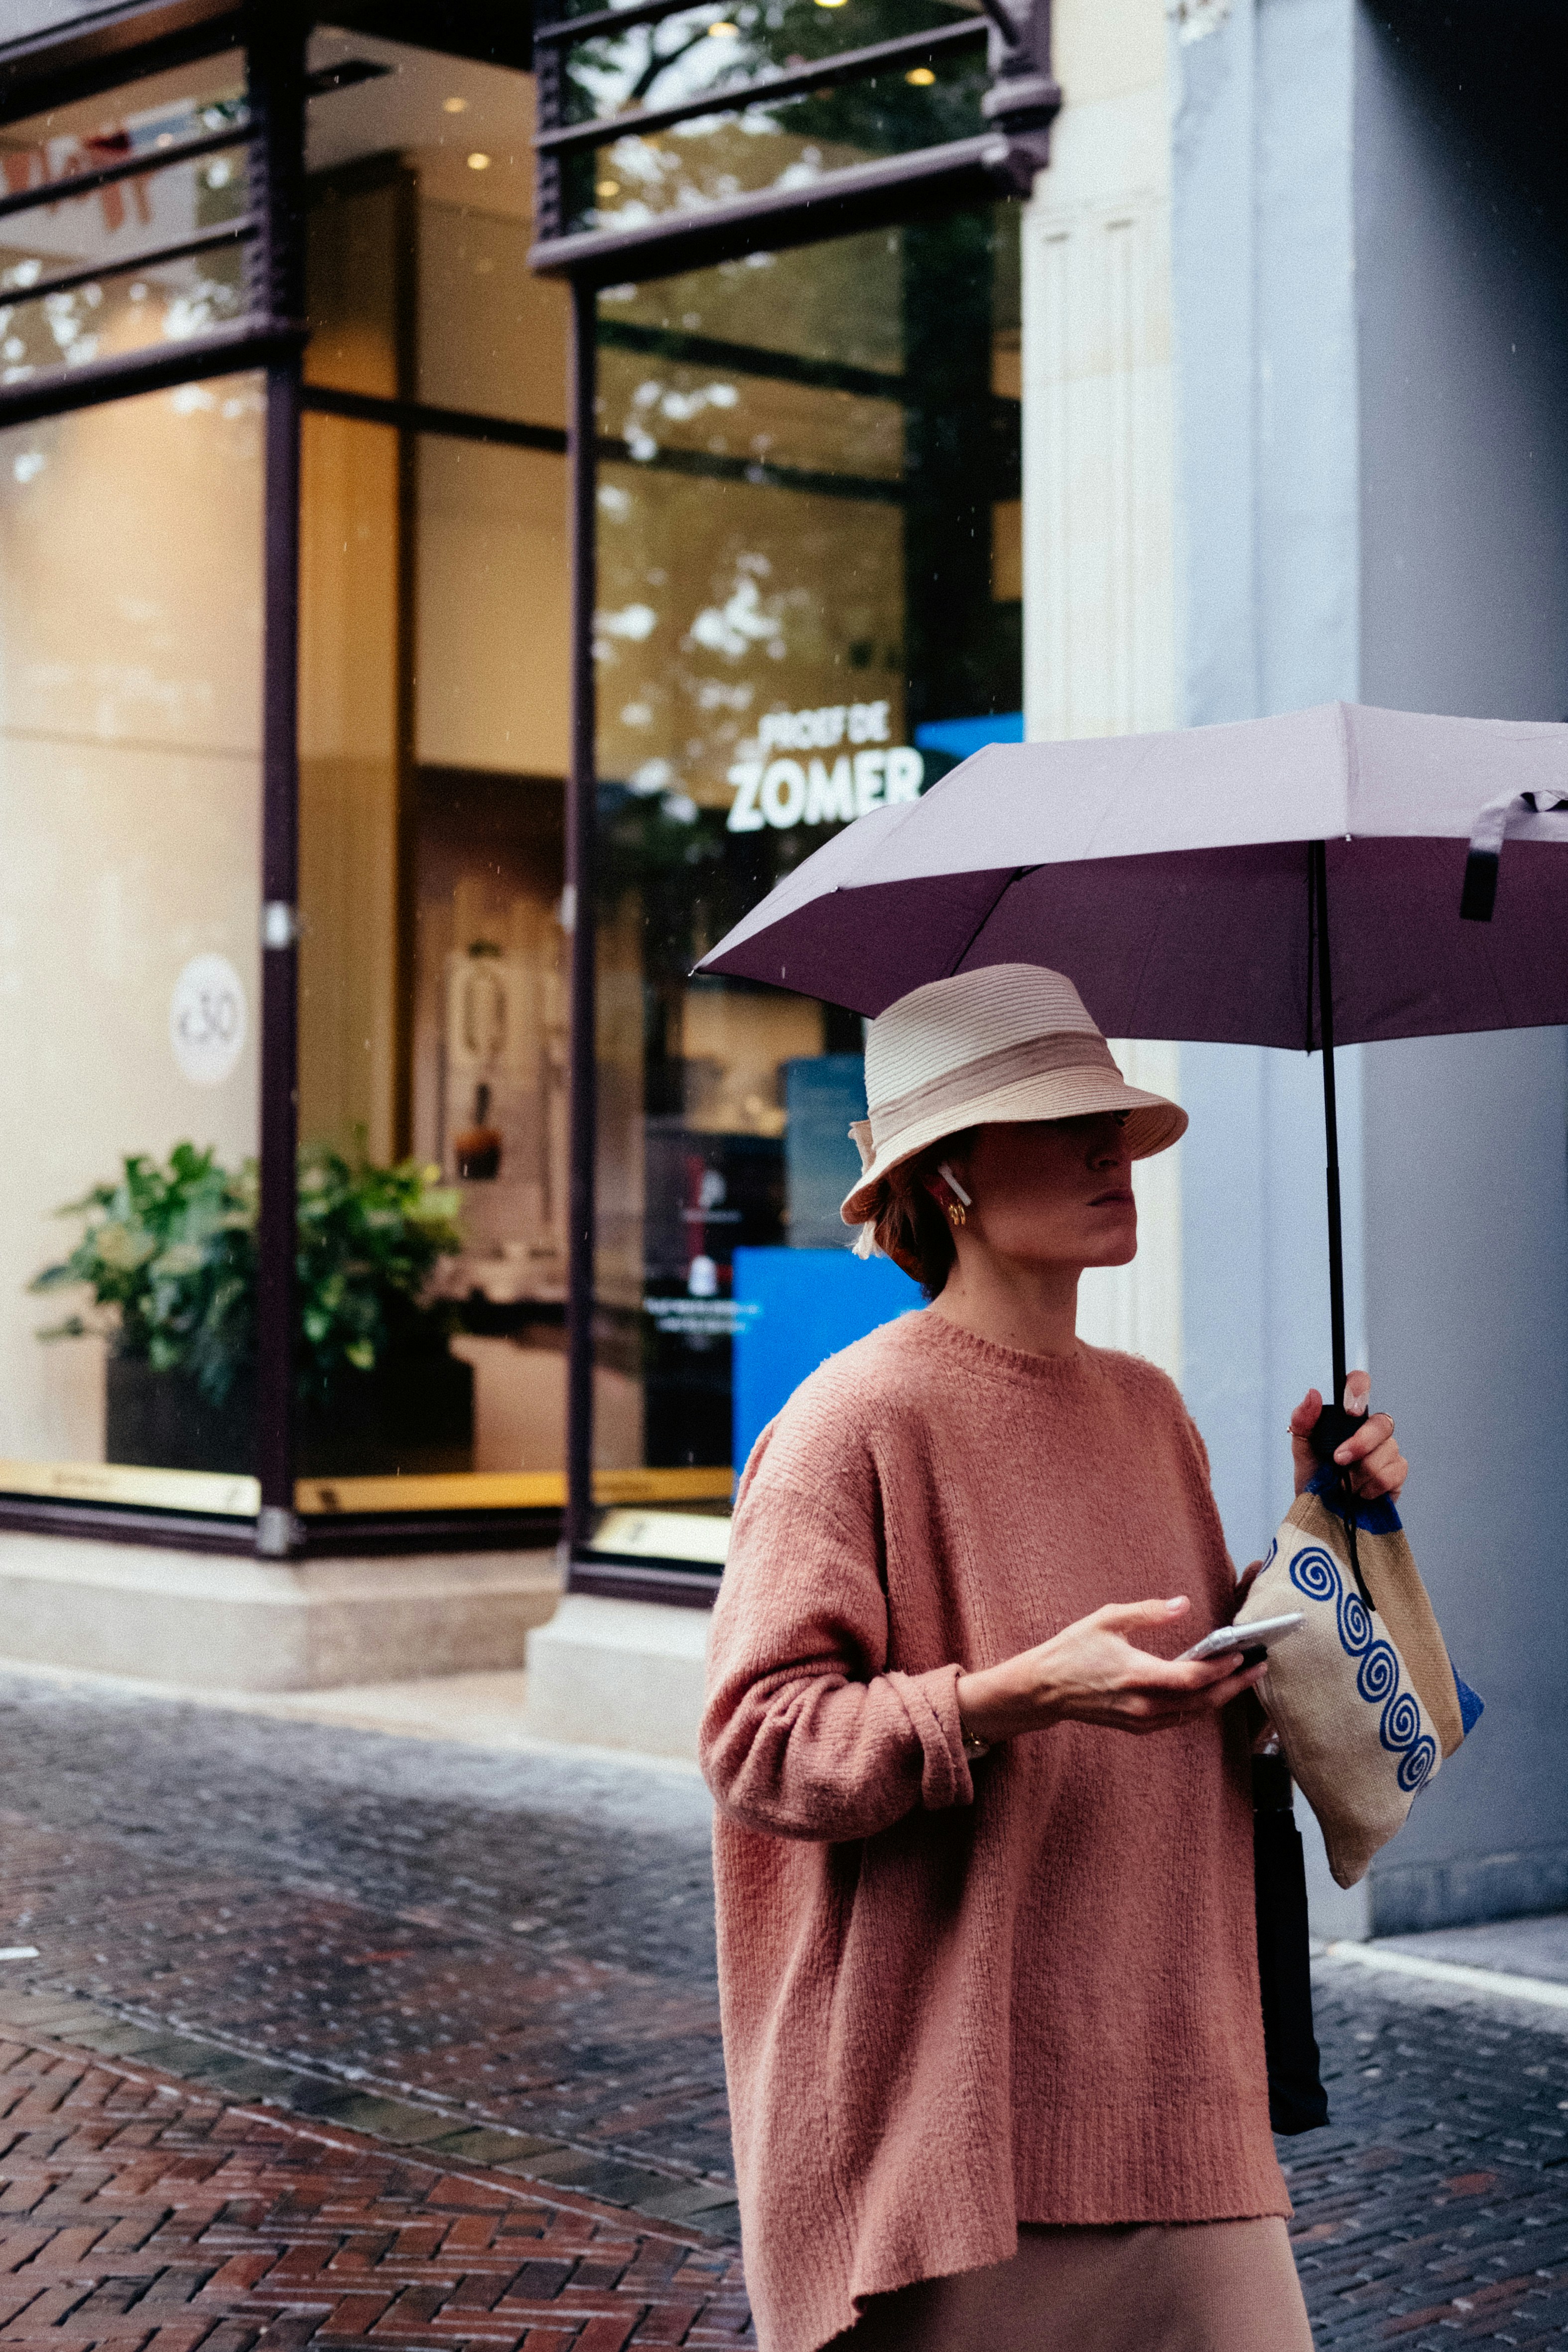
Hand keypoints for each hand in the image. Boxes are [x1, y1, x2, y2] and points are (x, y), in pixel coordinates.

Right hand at [955, 1596, 1266, 1744]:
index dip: (1221, 1669)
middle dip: (1234, 1686)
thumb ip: (1148, 1612)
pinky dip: (1200, 1707)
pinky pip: (1179, 1719)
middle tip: (1260, 1669)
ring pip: (1193, 1714)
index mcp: (1136, 1675)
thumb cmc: (1072, 1649)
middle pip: (1201, 1701)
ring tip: (1244, 1679)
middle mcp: (1142, 1704)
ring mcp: (1141, 1720)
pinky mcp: (1138, 1727)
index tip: (1243, 1654)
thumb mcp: (1107, 1619)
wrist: (1044, 1689)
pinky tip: (1212, 1692)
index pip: (1191, 1677)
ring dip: (1222, 1698)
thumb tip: (1184, 1604)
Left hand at [1289, 1372, 1407, 1500]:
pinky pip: (1393, 1472)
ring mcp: (1387, 1450)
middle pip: (1381, 1422)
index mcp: (1348, 1418)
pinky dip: (1372, 1486)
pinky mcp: (1397, 1473)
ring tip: (1345, 1484)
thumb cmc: (1314, 1477)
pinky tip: (1361, 1493)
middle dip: (1360, 1444)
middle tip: (1338, 1460)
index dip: (1359, 1390)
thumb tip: (1313, 1394)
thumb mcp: (1302, 1448)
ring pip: (1387, 1451)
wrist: (1322, 1513)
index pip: (1360, 1385)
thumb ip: (1303, 1420)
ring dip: (1360, 1473)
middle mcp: (1371, 1430)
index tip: (1350, 1411)